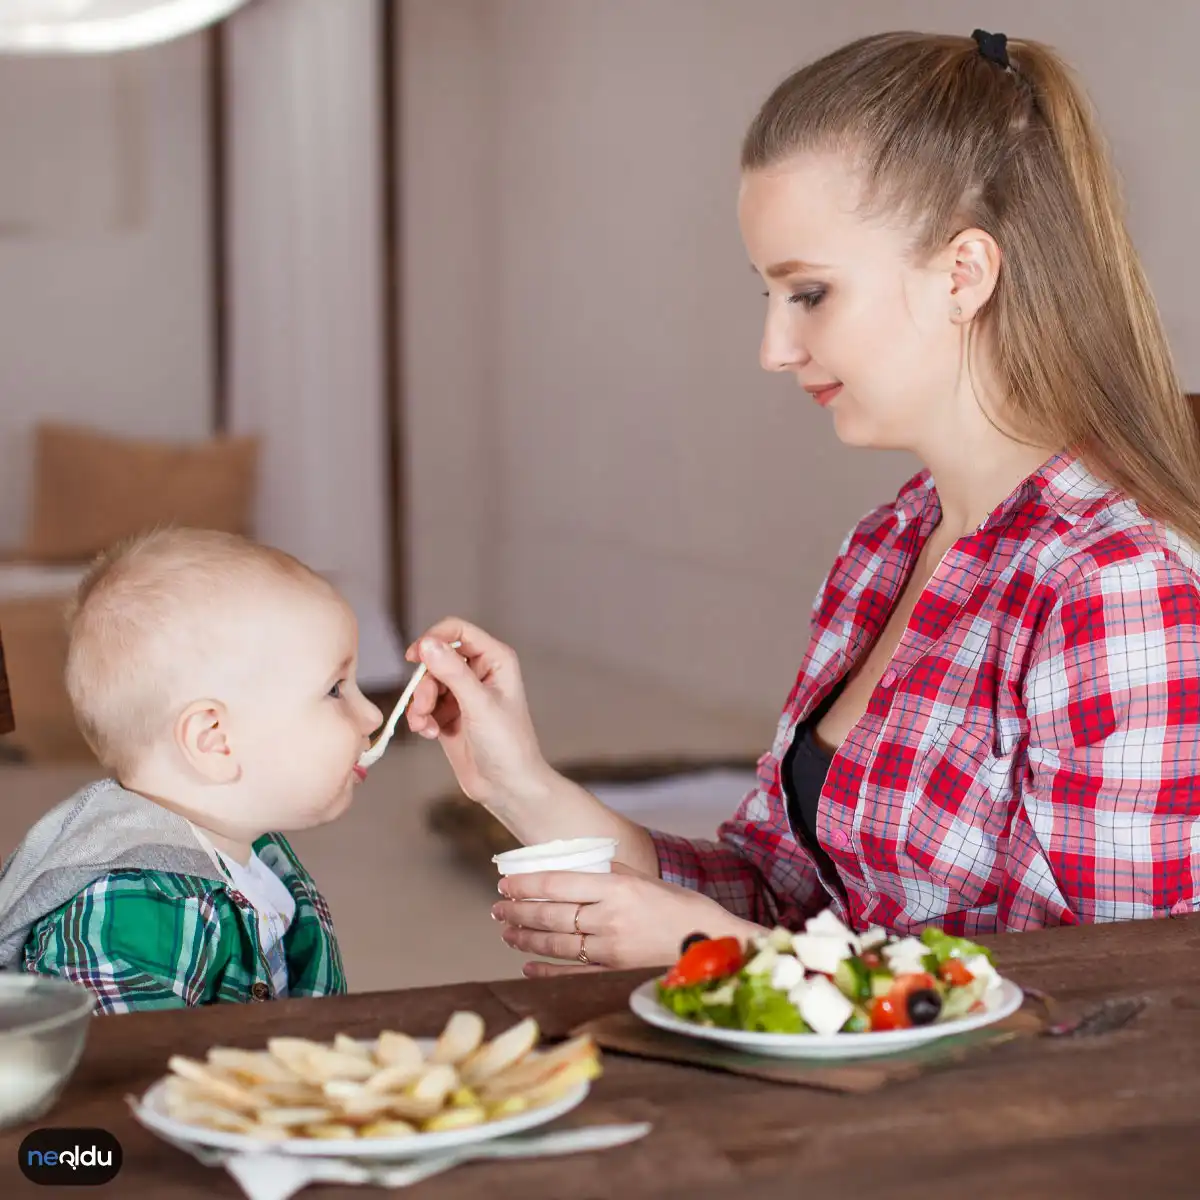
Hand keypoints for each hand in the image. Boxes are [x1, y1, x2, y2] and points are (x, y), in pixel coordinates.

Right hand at [404, 619, 549, 811]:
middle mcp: (479, 672)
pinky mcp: (451, 714)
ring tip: (426, 726)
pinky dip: (421, 717)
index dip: (433, 638)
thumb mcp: (478, 705)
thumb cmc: (507, 745)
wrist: (507, 787)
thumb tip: (427, 644)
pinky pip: (425, 704)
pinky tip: (429, 733)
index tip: (415, 657)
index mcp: (495, 660)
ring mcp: (464, 694)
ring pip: (426, 683)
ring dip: (420, 704)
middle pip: (436, 659)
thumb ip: (452, 672)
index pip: (458, 630)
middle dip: (425, 683)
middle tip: (425, 707)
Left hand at [492, 863, 760, 976]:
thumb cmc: (678, 906)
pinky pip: (571, 972)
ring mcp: (610, 948)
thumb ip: (607, 874)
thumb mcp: (643, 879)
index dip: (526, 884)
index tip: (504, 883)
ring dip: (524, 938)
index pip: (557, 883)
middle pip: (550, 914)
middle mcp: (608, 918)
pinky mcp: (614, 972)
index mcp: (615, 888)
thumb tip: (572, 868)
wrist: (709, 943)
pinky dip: (545, 971)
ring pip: (555, 944)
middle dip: (517, 911)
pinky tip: (526, 966)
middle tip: (497, 908)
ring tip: (506, 931)